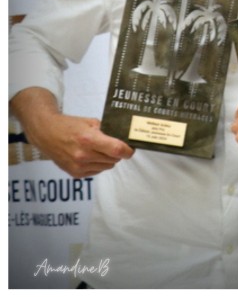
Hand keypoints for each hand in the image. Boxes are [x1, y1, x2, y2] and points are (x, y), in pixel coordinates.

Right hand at [11, 87, 132, 177]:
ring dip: (108, 159)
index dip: (128, 151)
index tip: (131, 149)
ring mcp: (79, 166)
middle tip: (113, 146)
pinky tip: (91, 156)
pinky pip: (97, 171)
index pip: (117, 150)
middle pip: (114, 159)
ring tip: (99, 149)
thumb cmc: (69, 125)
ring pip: (107, 166)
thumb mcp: (91, 122)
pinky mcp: (75, 174)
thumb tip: (124, 139)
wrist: (46, 134)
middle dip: (118, 153)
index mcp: (88, 139)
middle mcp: (83, 155)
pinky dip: (98, 165)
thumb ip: (107, 131)